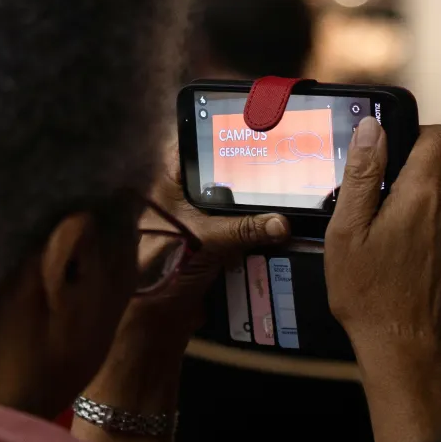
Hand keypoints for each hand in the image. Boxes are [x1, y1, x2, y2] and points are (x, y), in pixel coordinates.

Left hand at [134, 145, 290, 339]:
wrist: (158, 315)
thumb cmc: (165, 267)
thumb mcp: (207, 241)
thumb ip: (244, 229)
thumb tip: (282, 223)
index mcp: (168, 182)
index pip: (193, 145)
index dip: (218, 133)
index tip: (249, 125)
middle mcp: (180, 195)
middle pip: (216, 172)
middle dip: (243, 170)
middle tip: (276, 157)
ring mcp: (194, 219)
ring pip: (226, 200)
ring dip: (249, 201)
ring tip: (282, 185)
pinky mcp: (207, 241)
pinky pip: (233, 226)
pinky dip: (250, 227)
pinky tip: (275, 220)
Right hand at [325, 118, 440, 441]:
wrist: (404, 346)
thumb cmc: (369, 294)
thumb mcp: (347, 231)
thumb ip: (362, 174)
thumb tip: (372, 129)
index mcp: (421, 193)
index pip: (439, 137)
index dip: (418, 137)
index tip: (396, 155)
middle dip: (413, 182)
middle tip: (381, 214)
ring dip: (430, 208)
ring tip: (399, 241)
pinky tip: (423, 254)